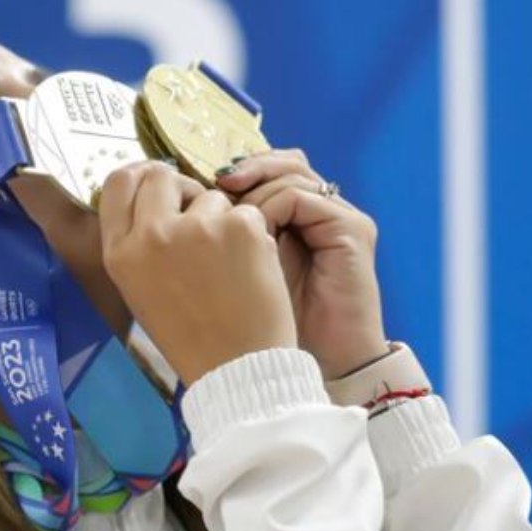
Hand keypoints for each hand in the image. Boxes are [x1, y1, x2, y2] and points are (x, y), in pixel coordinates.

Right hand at [98, 161, 296, 385]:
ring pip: (211, 196)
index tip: (158, 184)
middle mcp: (152, 234)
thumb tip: (152, 195)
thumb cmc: (189, 336)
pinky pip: (246, 212)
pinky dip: (252, 234)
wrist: (236, 369)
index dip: (141, 176)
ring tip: (227, 266)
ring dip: (221, 219)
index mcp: (120, 253)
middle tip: (199, 218)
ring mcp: (197, 228)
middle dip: (183, 191)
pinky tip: (250, 269)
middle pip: (162, 176)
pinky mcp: (240, 227)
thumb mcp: (141, 290)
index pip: (119, 183)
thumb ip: (139, 243)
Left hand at [215, 150, 387, 378]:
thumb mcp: (232, 272)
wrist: (301, 367)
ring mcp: (339, 217)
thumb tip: (179, 202)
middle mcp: (320, 212)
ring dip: (253, 188)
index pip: (268, 172)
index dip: (233, 172)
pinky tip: (248, 227)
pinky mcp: (352, 229)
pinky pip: (302, 198)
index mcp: (295, 219)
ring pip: (291, 172)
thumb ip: (219, 236)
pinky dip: (271, 206)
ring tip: (224, 204)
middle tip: (210, 183)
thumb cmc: (262, 330)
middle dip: (243, 168)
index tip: (196, 185)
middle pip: (283, 161)